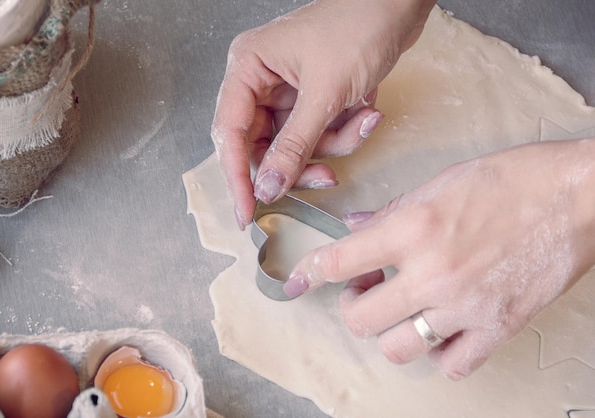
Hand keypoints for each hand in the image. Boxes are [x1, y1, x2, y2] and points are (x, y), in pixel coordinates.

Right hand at [211, 0, 435, 228]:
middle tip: (323, 177)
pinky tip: (368, 112)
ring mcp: (287, 91)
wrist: (399, 5)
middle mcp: (261, 81)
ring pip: (296, 145)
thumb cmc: (359, 26)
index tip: (245, 212)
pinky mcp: (312, 98)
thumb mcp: (325, 93)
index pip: (230, 134)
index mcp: (248, 67)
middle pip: (263, 145)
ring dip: (332, 144)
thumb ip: (293, 146)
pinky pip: (319, 134)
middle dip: (300, 163)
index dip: (237, 178)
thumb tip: (268, 187)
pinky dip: (345, 132)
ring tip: (362, 122)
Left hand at [285, 139, 594, 378]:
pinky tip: (440, 330)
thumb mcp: (440, 182)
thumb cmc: (512, 180)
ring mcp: (464, 307)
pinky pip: (450, 364)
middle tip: (364, 289)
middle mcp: (433, 273)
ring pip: (398, 348)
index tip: (299, 280)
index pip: (340, 262)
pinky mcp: (497, 328)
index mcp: (413, 229)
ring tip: (401, 310)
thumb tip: (356, 229)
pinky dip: (437, 352)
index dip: (310, 272)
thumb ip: (391, 212)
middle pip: (360, 318)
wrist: (577, 197)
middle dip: (352, 305)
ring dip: (389, 332)